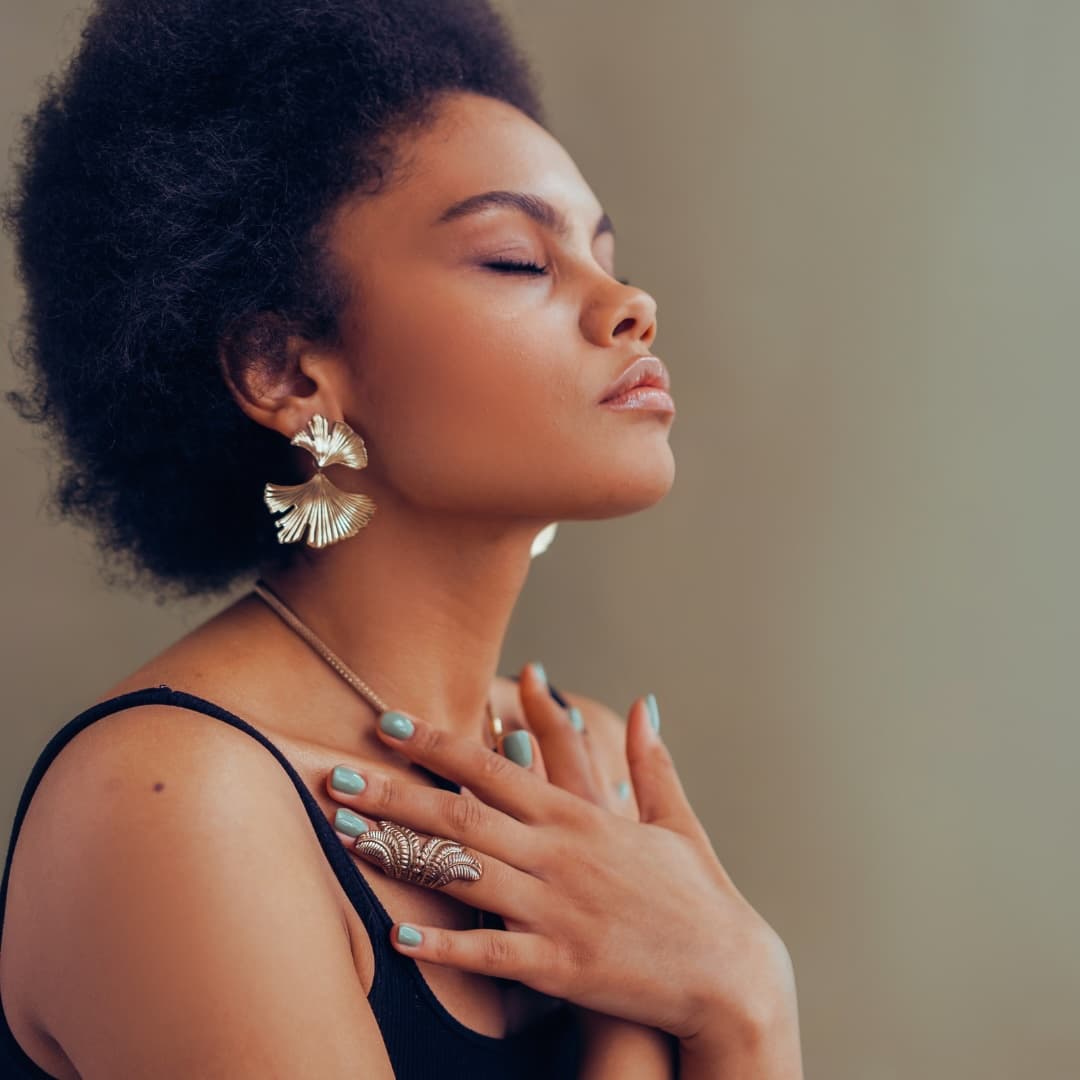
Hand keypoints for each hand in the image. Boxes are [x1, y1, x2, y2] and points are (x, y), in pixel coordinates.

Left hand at [325, 674, 792, 1045]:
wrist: (728, 977)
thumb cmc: (698, 897)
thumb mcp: (675, 821)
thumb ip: (652, 761)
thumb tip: (647, 703)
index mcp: (582, 815)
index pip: (495, 765)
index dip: (437, 742)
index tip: (389, 722)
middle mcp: (560, 854)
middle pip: (462, 814)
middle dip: (394, 792)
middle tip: (337, 775)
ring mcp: (557, 908)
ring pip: (463, 873)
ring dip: (400, 854)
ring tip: (347, 836)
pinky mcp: (559, 964)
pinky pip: (490, 952)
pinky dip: (445, 944)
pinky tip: (400, 935)